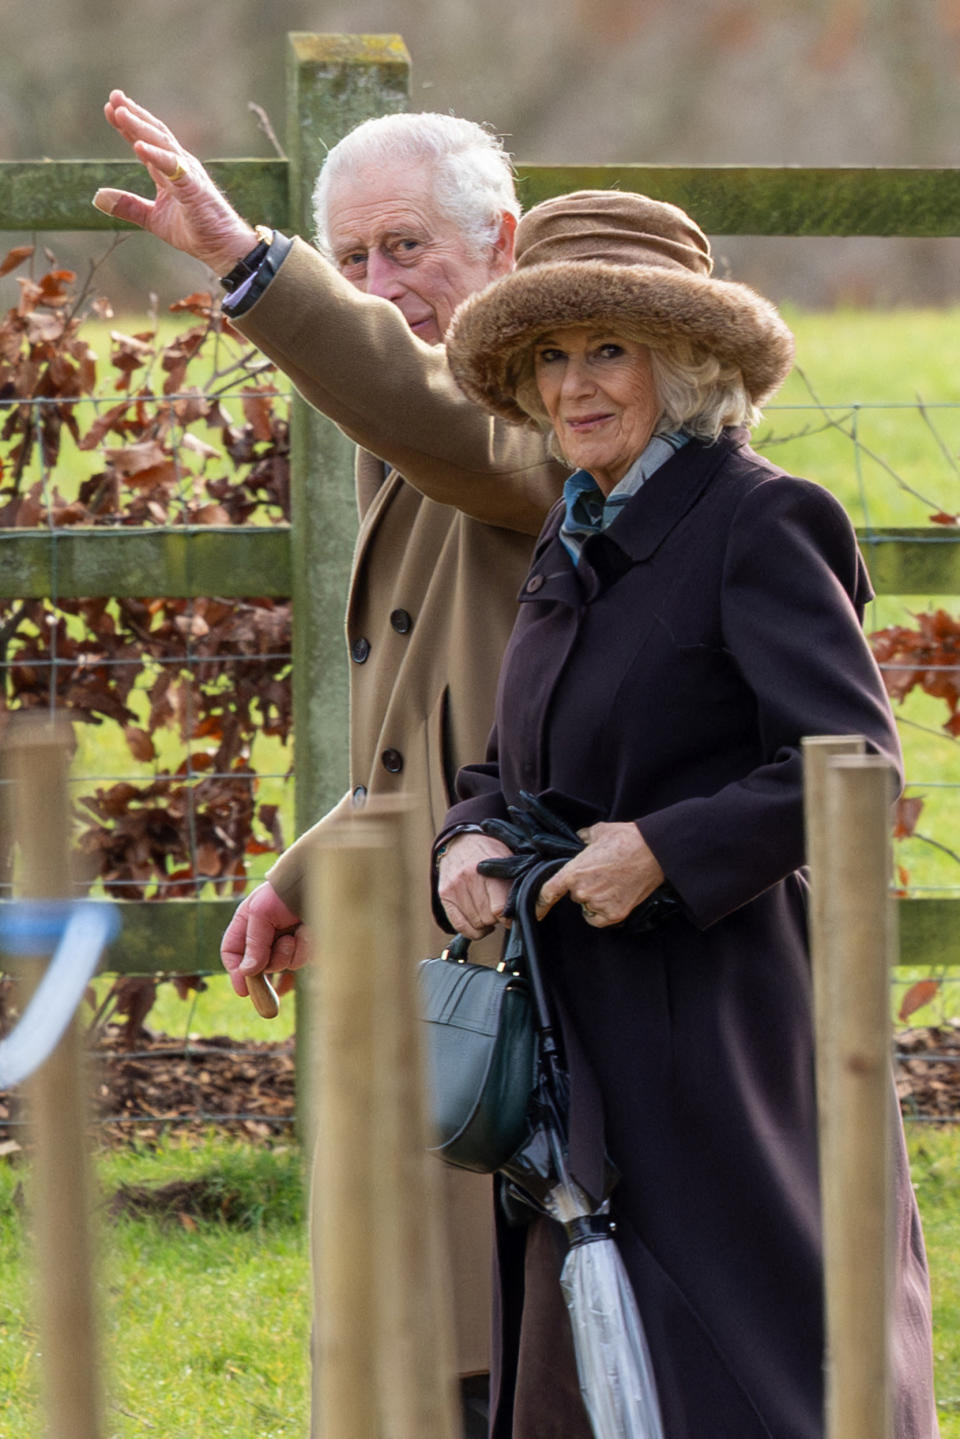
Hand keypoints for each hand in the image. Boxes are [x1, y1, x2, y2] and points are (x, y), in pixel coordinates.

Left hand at [93, 90, 258, 274]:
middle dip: (133, 114)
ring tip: (120, 112)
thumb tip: (97, 197)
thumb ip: (128, 206)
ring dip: (140, 127)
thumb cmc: (196, 231)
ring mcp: (188, 174)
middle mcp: (180, 165)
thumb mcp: (153, 219)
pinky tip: (138, 146)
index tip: (109, 108)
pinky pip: (173, 168)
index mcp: (169, 170)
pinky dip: (156, 156)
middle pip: (154, 133)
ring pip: (162, 144)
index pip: (146, 141)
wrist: (223, 249)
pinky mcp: (194, 188)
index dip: (127, 125)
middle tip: (113, 96)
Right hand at [220, 881, 308, 998]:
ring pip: (281, 965)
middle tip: (279, 949)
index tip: (243, 989)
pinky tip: (306, 932)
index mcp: (246, 924)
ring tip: (293, 934)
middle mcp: (264, 935)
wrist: (317, 881)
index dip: (235, 971)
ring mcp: (285, 942)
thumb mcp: (260, 912)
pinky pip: (300, 960)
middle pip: (257, 966)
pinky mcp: (304, 946)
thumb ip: (253, 943)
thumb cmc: (283, 892)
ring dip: (286, 953)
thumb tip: (246, 972)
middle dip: (267, 963)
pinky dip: (303, 948)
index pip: (232, 952)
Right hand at [436, 832, 513, 939]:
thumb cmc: (490, 851)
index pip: (500, 909)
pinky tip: (480, 924)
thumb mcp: (507, 859)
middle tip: (500, 909)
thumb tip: (525, 908)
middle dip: (498, 918)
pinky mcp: (444, 895)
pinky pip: (459, 926)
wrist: (462, 840)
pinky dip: (472, 931)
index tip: (513, 915)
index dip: (509, 917)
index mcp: (488, 869)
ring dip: (485, 923)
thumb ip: (515, 883)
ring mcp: (454, 888)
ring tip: (490, 912)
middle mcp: (469, 879)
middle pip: (488, 918)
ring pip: (475, 923)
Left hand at [536, 821, 664, 927]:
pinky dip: (604, 911)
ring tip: (613, 882)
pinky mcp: (615, 914)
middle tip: (602, 874)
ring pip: (588, 907)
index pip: (548, 892)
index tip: (536, 912)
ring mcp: (599, 904)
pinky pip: (599, 918)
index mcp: (573, 872)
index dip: (540, 903)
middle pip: (575, 896)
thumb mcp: (597, 832)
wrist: (653, 851)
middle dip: (584, 887)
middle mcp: (583, 891)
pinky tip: (615, 896)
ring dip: (596, 899)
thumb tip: (579, 838)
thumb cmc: (625, 839)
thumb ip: (582, 838)